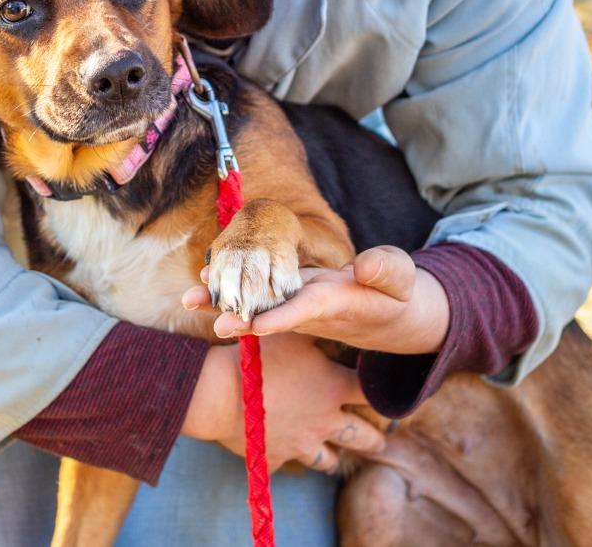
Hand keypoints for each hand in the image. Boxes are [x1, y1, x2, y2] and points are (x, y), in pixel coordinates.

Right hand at [181, 335, 385, 472]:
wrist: (222, 392)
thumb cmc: (259, 356)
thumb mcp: (293, 334)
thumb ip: (315, 328)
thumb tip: (330, 315)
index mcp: (334, 388)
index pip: (371, 394)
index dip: (382, 394)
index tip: (385, 395)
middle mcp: (326, 421)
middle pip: (365, 438)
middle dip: (375, 439)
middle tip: (379, 439)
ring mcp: (304, 443)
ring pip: (332, 459)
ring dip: (335, 453)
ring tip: (336, 452)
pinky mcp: (278, 458)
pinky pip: (290, 462)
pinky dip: (290, 455)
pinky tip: (286, 448)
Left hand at [182, 246, 449, 354]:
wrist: (393, 315)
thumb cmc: (397, 294)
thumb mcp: (401, 279)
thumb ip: (386, 270)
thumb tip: (364, 265)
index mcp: (339, 305)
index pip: (308, 312)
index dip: (281, 319)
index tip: (255, 326)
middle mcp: (311, 312)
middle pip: (271, 316)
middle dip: (240, 319)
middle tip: (210, 320)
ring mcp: (298, 307)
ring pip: (257, 308)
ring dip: (225, 304)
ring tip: (191, 298)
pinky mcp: (291, 299)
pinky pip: (258, 297)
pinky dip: (233, 290)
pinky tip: (205, 281)